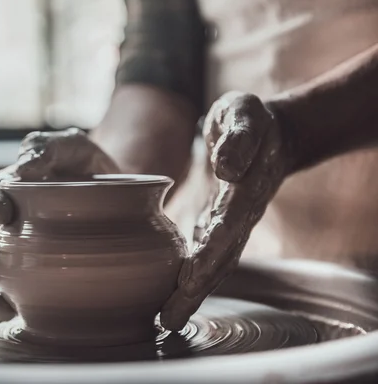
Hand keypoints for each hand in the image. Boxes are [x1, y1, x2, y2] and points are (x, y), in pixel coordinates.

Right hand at [0, 128, 118, 321]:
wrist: (120, 193)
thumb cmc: (88, 166)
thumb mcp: (71, 146)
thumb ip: (45, 149)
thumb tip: (25, 167)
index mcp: (12, 190)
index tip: (1, 212)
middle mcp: (9, 224)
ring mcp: (21, 253)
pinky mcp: (36, 276)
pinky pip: (13, 294)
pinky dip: (2, 304)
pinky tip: (2, 311)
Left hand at [160, 91, 292, 329]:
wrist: (267, 134)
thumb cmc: (249, 119)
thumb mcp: (244, 113)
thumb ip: (238, 137)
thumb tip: (226, 166)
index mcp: (247, 187)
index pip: (230, 224)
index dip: (212, 251)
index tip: (192, 277)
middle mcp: (240, 213)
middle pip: (221, 257)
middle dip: (196, 288)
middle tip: (169, 317)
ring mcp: (230, 222)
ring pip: (214, 264)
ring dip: (191, 292)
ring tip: (165, 319)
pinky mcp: (218, 223)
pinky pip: (205, 255)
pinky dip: (189, 276)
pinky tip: (168, 295)